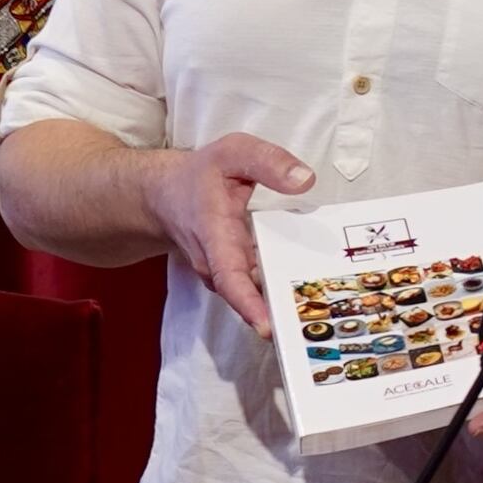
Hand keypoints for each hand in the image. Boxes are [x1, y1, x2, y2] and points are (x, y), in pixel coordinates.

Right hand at [149, 135, 314, 334]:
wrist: (164, 196)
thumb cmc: (200, 176)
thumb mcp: (233, 153)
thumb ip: (268, 162)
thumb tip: (305, 180)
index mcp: (215, 235)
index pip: (229, 276)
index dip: (247, 303)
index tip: (266, 327)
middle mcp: (217, 263)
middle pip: (247, 295)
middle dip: (278, 313)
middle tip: (313, 328)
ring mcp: (224, 274)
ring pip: (253, 294)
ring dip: (282, 305)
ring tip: (318, 320)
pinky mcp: (233, 275)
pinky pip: (255, 287)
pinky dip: (279, 292)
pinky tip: (311, 298)